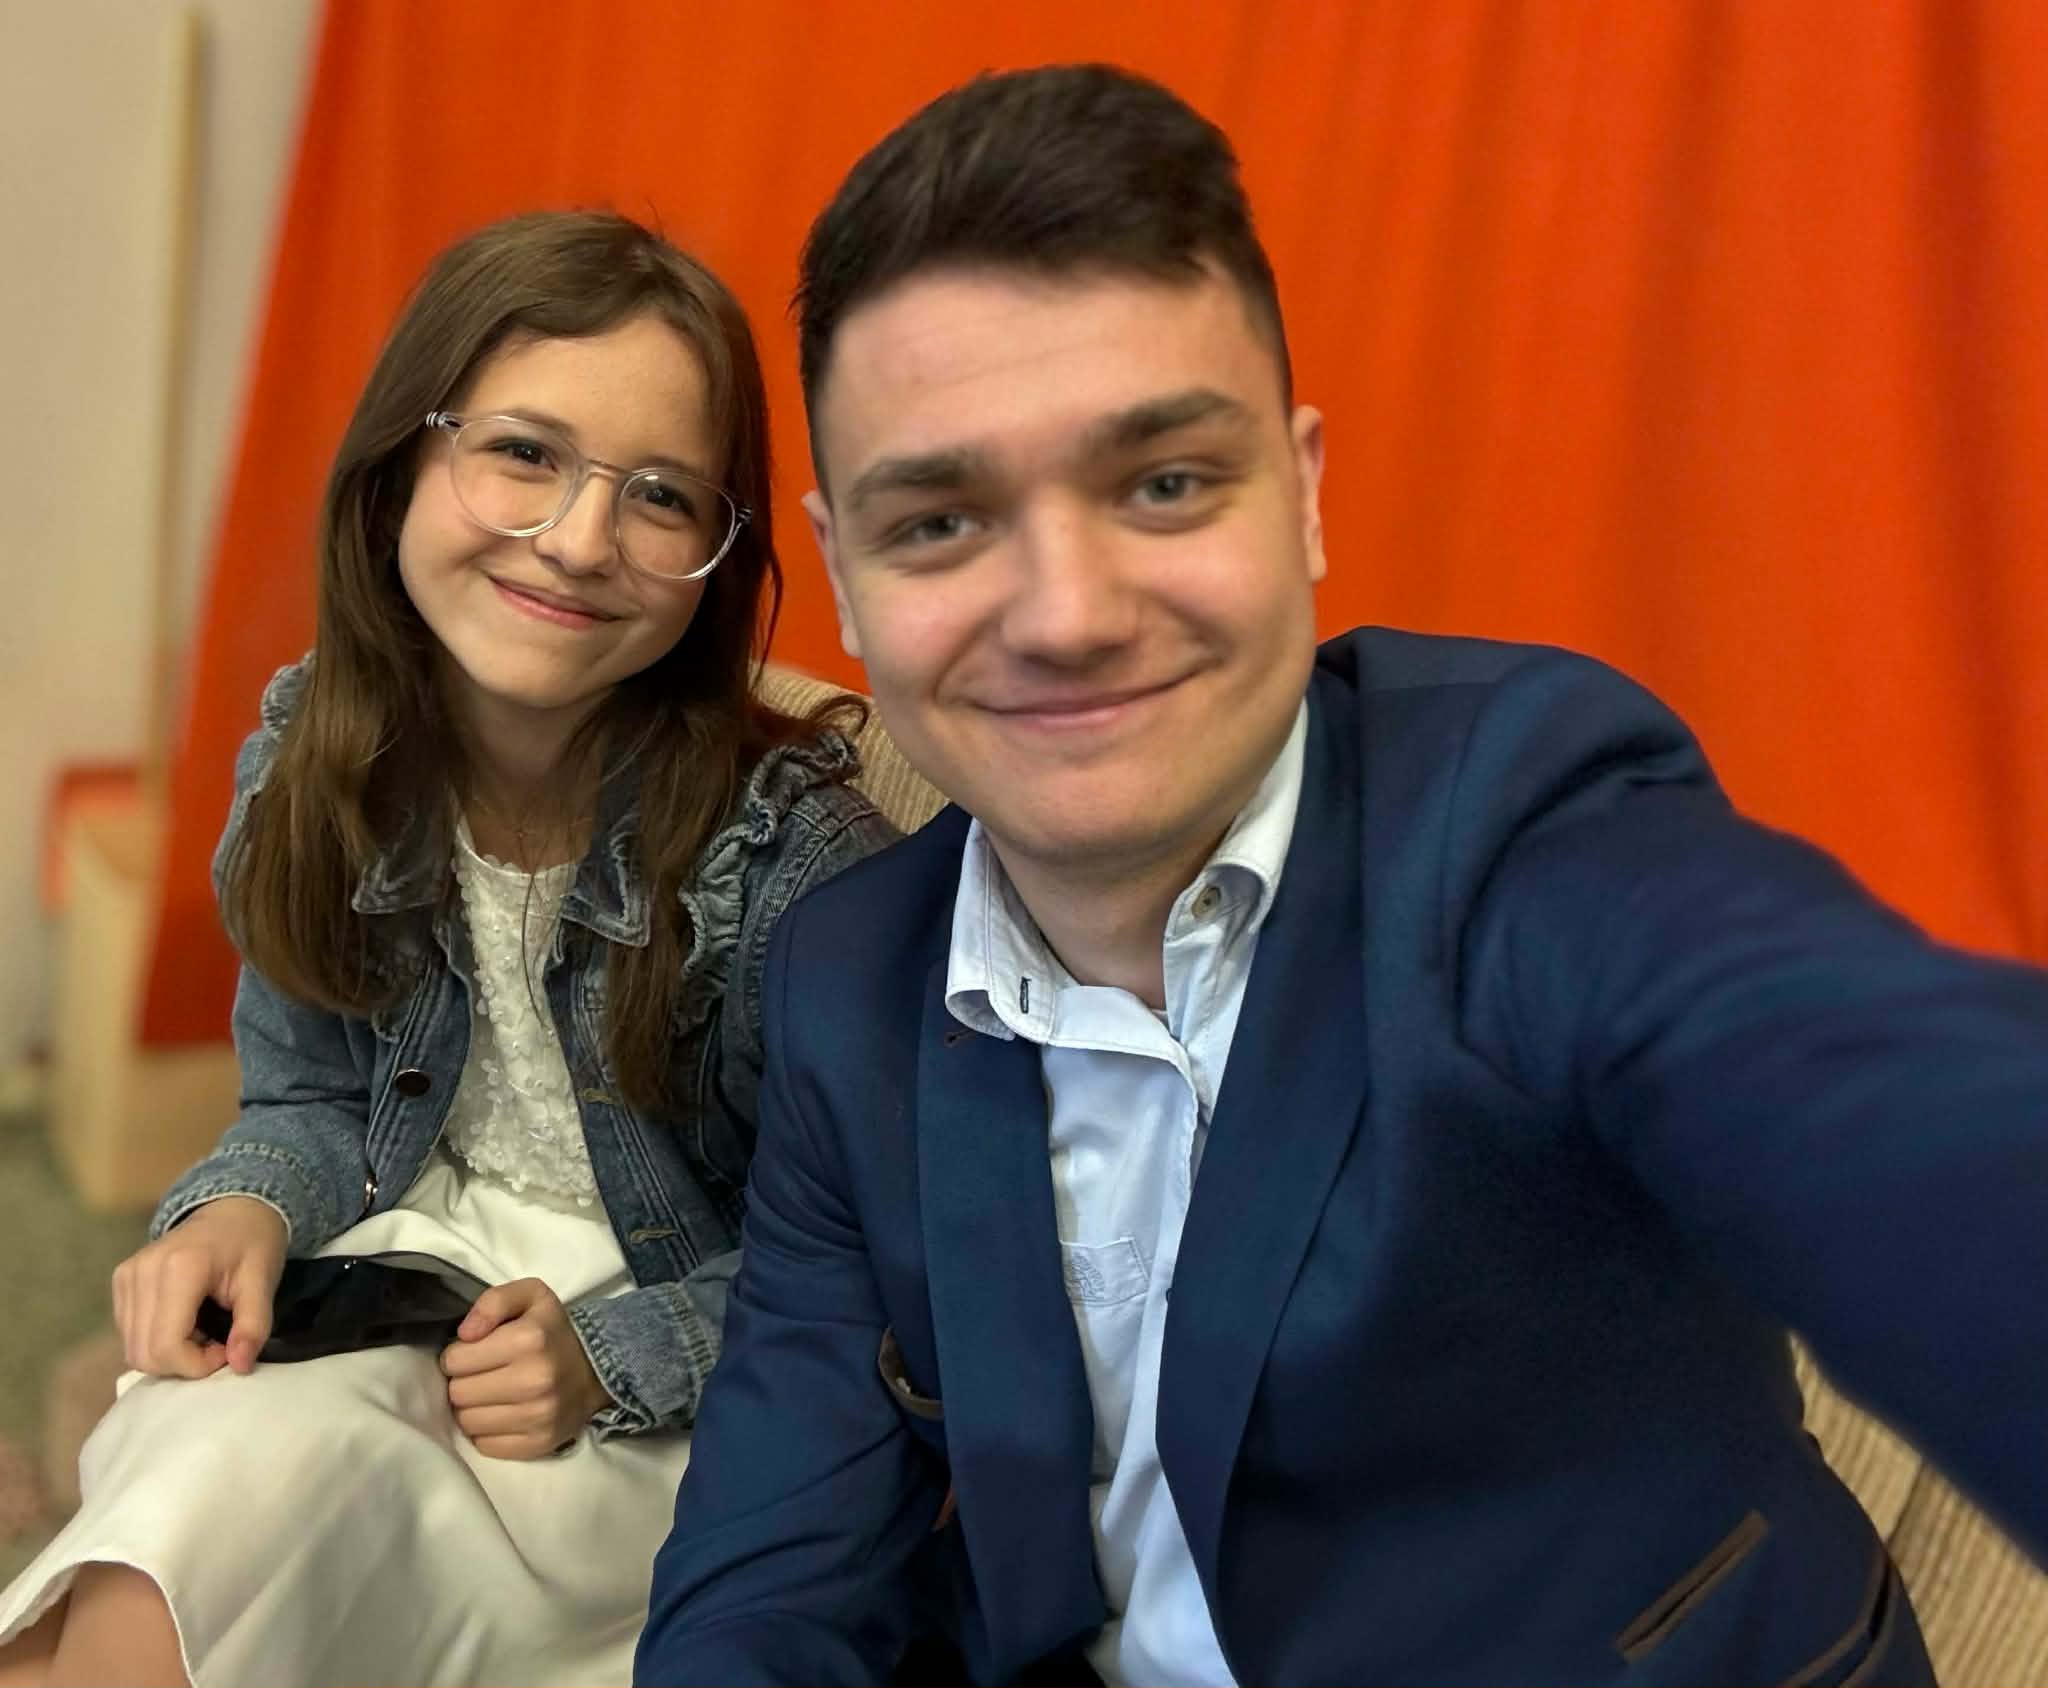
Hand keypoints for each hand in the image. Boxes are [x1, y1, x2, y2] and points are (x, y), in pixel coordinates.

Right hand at [111, 1195, 286, 1378]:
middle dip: (183, 1364)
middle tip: (217, 1344)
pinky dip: (156, 1341)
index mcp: (178, 1269)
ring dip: (169, 1355)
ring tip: (203, 1332)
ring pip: (132, 1349)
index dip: (196, 1364)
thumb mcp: (263, 1281)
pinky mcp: (120, 1282)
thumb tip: (240, 1367)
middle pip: (144, 1353)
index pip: (166, 1345)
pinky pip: (129, 1334)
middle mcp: (141, 1272)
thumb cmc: (252, 1243)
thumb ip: (253, 1325)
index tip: (227, 1349)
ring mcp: (125, 1276)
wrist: (232, 1209)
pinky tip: (185, 1324)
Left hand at [441, 1278, 611, 1458]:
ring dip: (472, 1408)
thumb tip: (464, 1334)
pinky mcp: (538, 1443)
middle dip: (463, 1382)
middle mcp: (534, 1380)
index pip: (454, 1360)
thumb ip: (493, 1301)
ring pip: (467, 1422)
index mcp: (528, 1339)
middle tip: (482, 1374)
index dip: (458, 1355)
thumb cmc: (551, 1331)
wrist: (596, 1370)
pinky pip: (485, 1445)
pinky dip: (486, 1431)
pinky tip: (502, 1414)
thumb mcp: (529, 1296)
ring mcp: (538, 1416)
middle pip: (458, 1393)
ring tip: (490, 1395)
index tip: (475, 1353)